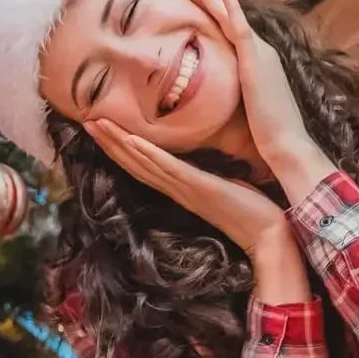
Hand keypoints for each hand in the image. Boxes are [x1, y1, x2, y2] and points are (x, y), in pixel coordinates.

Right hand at [88, 119, 288, 258]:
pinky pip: (168, 168)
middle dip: (109, 142)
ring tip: (97, 123)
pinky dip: (147, 154)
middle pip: (134, 163)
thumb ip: (213, 175)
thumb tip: (214, 160)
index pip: (144, 166)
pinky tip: (131, 139)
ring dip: (117, 143)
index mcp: (182, 188)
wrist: (271, 237)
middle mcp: (177, 189)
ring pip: (143, 163)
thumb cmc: (255, 212)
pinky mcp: (200, 187)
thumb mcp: (229, 186)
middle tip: (86, 121)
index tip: (105, 129)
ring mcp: (186, 189)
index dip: (121, 147)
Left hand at [169, 0, 320, 179]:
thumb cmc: (265, 132)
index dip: (204, 9)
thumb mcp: (241, 106)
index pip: (223, 28)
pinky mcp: (256, 61)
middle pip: (222, 15)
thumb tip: (211, 97)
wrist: (285, 143)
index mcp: (252, 60)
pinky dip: (232, 9)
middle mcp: (257, 50)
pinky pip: (241, 29)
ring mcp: (258, 53)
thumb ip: (229, 93)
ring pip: (227, 15)